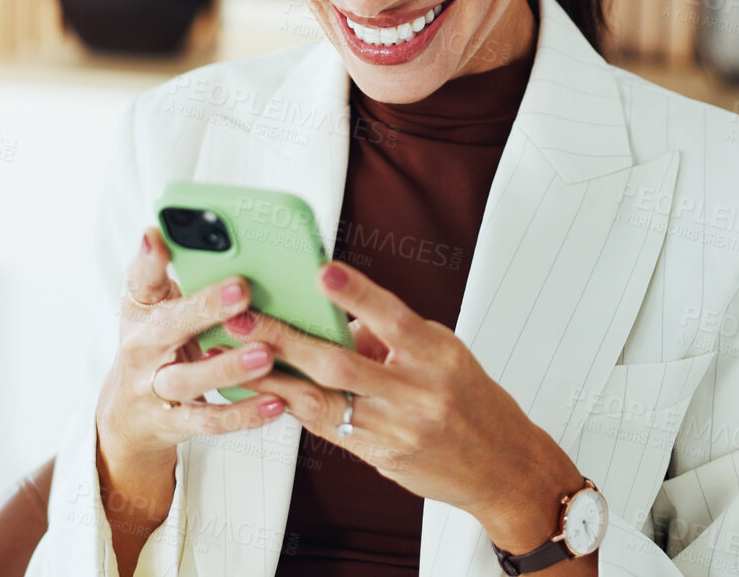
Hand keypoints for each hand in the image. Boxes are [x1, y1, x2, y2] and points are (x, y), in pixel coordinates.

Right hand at [93, 227, 289, 463]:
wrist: (129, 413)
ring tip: (265, 355)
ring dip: (227, 367)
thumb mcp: (158, 305)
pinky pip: (209, 420)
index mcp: (141, 310)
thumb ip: (180, 273)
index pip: (141, 278)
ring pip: (188, 379)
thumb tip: (207, 234)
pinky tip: (276, 402)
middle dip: (204, 308)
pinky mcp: (173, 423)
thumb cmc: (156, 344)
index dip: (147, 258)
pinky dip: (243, 413)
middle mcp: (142, 348)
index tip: (157, 234)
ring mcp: (155, 388)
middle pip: (168, 327)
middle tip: (243, 289)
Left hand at [227, 259, 583, 527]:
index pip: (393, 318)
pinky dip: (294, 405)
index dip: (356, 294)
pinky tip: (265, 390)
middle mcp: (418, 393)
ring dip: (275, 376)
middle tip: (243, 320)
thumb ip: (393, 337)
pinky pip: (327, 427)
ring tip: (236, 356)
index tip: (322, 271)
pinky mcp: (380, 456)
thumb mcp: (445, 355)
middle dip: (285, 339)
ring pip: (323, 399)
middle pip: (340, 363)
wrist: (503, 467)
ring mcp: (396, 429)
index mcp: (438, 357)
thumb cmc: (473, 402)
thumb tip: (337, 321)